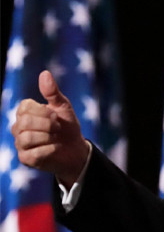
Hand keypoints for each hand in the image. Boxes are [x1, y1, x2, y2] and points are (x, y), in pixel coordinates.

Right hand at [11, 70, 89, 187]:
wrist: (76, 149)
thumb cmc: (67, 126)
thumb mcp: (63, 107)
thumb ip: (53, 92)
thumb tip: (44, 73)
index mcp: (25, 112)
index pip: (25, 107)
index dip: (44, 111)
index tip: (56, 115)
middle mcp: (18, 127)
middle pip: (24, 122)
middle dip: (47, 125)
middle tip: (58, 127)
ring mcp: (20, 143)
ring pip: (27, 138)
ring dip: (48, 137)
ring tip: (56, 138)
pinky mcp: (25, 159)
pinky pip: (34, 153)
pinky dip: (50, 149)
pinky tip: (55, 148)